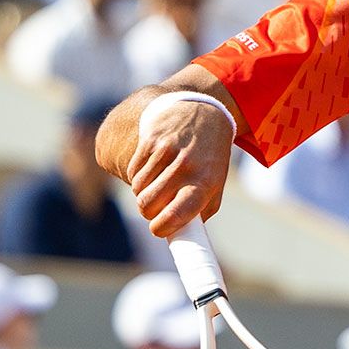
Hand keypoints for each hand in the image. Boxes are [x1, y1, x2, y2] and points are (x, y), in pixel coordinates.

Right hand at [123, 94, 233, 239]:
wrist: (204, 113)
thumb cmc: (209, 156)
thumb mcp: (215, 182)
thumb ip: (201, 210)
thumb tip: (182, 235)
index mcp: (205, 181)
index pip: (177, 214)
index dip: (162, 228)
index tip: (157, 229)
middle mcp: (186, 166)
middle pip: (148, 204)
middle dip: (147, 211)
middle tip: (154, 208)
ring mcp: (167, 151)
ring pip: (138, 188)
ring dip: (142, 192)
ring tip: (156, 184)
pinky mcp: (151, 140)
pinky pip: (133, 171)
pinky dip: (137, 176)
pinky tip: (151, 168)